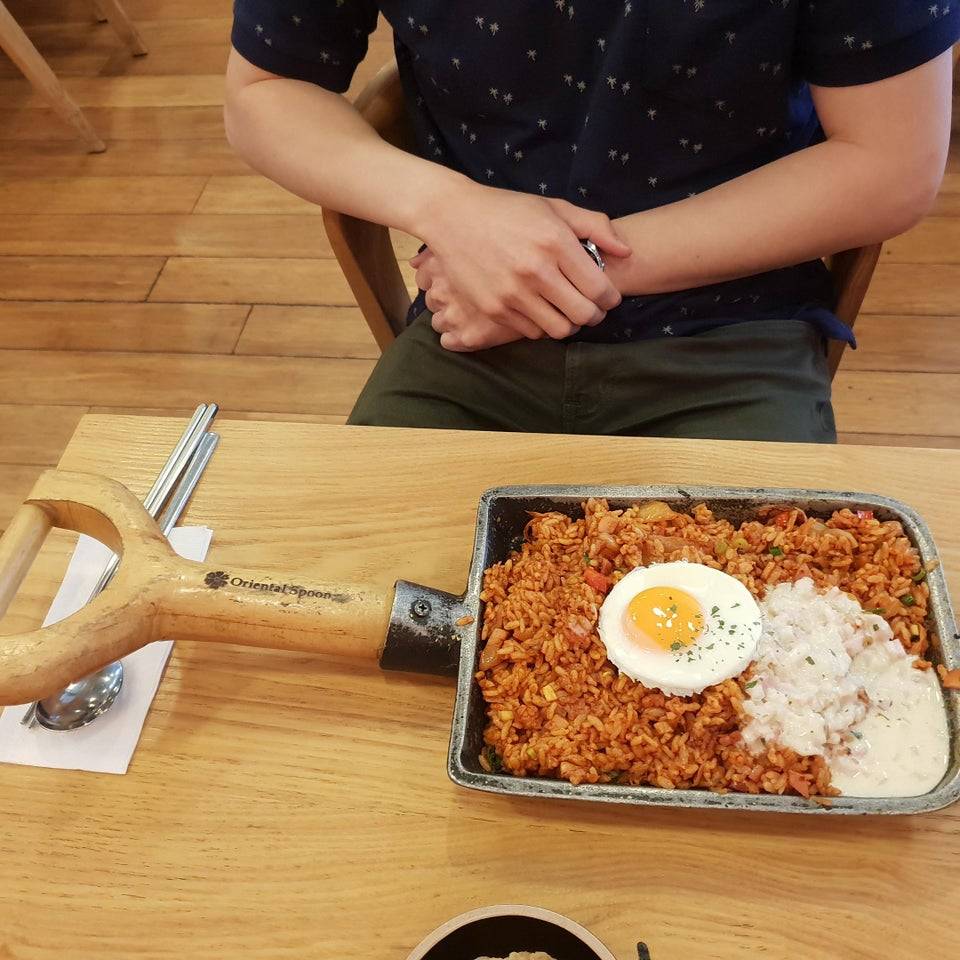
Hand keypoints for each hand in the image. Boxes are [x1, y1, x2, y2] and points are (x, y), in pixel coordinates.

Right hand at [415, 182, 631, 339]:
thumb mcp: (553, 207)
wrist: (452, 217)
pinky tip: (539, 309)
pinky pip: (530, 331)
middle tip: (591, 309)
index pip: (599, 288)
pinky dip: (540, 325)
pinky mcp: (493, 309)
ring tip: (565, 311)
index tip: (608, 297)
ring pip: (558, 330)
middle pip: (583, 315)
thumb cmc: (508, 210)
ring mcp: (512, 293)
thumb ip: (594, 226)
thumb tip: (625, 252)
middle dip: (594, 316)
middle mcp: (535, 271)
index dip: (610, 299)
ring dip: (568, 324)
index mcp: (555, 242)